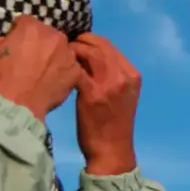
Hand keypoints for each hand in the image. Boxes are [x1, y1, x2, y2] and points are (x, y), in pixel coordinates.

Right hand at [0, 15, 80, 120]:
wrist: (17, 105)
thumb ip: (0, 39)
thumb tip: (8, 41)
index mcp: (32, 27)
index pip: (26, 22)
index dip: (19, 32)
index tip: (15, 43)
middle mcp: (55, 36)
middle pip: (47, 34)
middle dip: (39, 42)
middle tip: (30, 58)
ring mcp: (68, 54)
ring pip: (61, 50)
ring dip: (53, 56)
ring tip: (43, 71)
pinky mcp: (76, 72)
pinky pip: (70, 67)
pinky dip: (63, 71)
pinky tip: (53, 80)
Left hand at [71, 33, 140, 175]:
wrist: (112, 150)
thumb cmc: (113, 124)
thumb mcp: (122, 95)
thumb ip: (111, 75)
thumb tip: (89, 56)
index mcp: (132, 74)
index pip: (110, 45)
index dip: (90, 40)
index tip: (76, 44)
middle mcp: (124, 75)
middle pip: (99, 45)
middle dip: (79, 41)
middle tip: (64, 46)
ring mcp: (110, 84)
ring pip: (89, 52)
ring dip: (72, 50)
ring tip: (60, 56)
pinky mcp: (93, 93)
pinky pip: (77, 69)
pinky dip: (66, 66)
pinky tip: (57, 71)